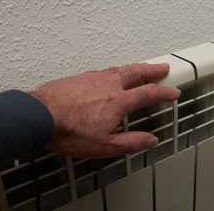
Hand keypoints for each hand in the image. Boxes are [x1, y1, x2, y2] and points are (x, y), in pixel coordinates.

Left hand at [29, 63, 180, 157]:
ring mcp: (94, 78)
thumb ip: (131, 142)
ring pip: (121, 68)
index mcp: (118, 102)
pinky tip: (113, 74)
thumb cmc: (68, 131)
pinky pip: (105, 70)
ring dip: (135, 68)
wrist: (40, 116)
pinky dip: (116, 70)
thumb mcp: (104, 146)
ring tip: (142, 68)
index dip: (164, 93)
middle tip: (162, 68)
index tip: (173, 92)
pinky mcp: (81, 77)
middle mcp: (109, 85)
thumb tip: (150, 140)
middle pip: (137, 72)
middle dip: (153, 70)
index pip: (149, 94)